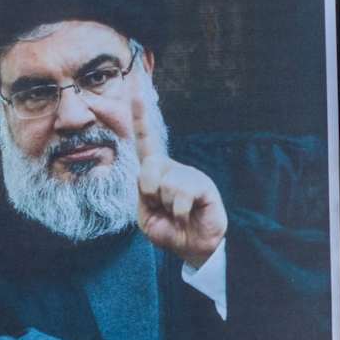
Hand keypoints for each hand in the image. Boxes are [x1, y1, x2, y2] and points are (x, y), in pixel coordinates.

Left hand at [133, 92, 226, 268]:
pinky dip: (179, 213)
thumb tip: (155, 176)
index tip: (136, 92)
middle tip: (161, 208)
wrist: (193, 248)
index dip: (140, 118)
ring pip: (165, 185)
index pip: (145, 143)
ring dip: (166, 207)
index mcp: (155, 172)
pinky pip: (180, 196)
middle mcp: (172, 168)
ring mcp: (189, 175)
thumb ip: (142, 194)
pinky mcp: (203, 185)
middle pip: (148, 168)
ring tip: (177, 213)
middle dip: (149, 193)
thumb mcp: (146, 216)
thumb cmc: (169, 230)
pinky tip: (187, 215)